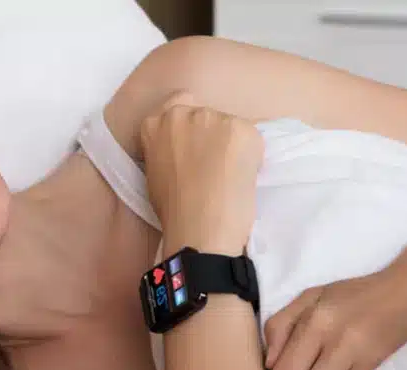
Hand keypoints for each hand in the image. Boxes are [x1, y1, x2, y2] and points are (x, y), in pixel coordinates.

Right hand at [139, 90, 264, 255]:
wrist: (200, 228)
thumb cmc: (173, 210)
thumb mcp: (155, 171)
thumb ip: (168, 149)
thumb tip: (186, 152)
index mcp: (155, 123)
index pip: (177, 105)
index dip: (190, 126)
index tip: (195, 144)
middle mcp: (183, 113)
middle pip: (205, 114)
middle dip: (211, 134)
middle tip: (214, 164)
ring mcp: (213, 118)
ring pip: (229, 125)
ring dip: (231, 145)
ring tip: (229, 176)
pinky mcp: (242, 128)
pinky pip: (250, 138)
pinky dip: (251, 156)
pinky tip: (242, 179)